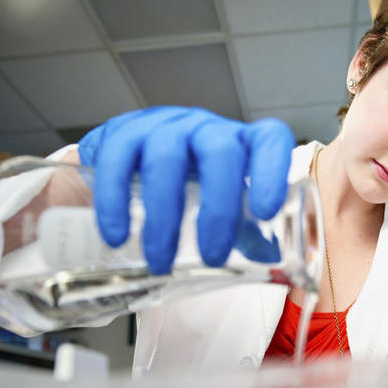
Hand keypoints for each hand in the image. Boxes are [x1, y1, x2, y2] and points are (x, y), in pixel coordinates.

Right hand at [79, 106, 294, 273]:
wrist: (129, 163)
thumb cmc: (186, 185)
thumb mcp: (219, 203)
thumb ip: (244, 228)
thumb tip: (270, 259)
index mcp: (240, 144)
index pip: (268, 139)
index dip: (272, 169)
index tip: (265, 212)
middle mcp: (206, 129)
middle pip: (220, 152)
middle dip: (218, 209)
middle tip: (212, 257)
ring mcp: (163, 126)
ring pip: (166, 156)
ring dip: (164, 216)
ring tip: (160, 261)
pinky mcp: (122, 132)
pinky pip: (119, 158)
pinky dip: (115, 202)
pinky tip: (117, 236)